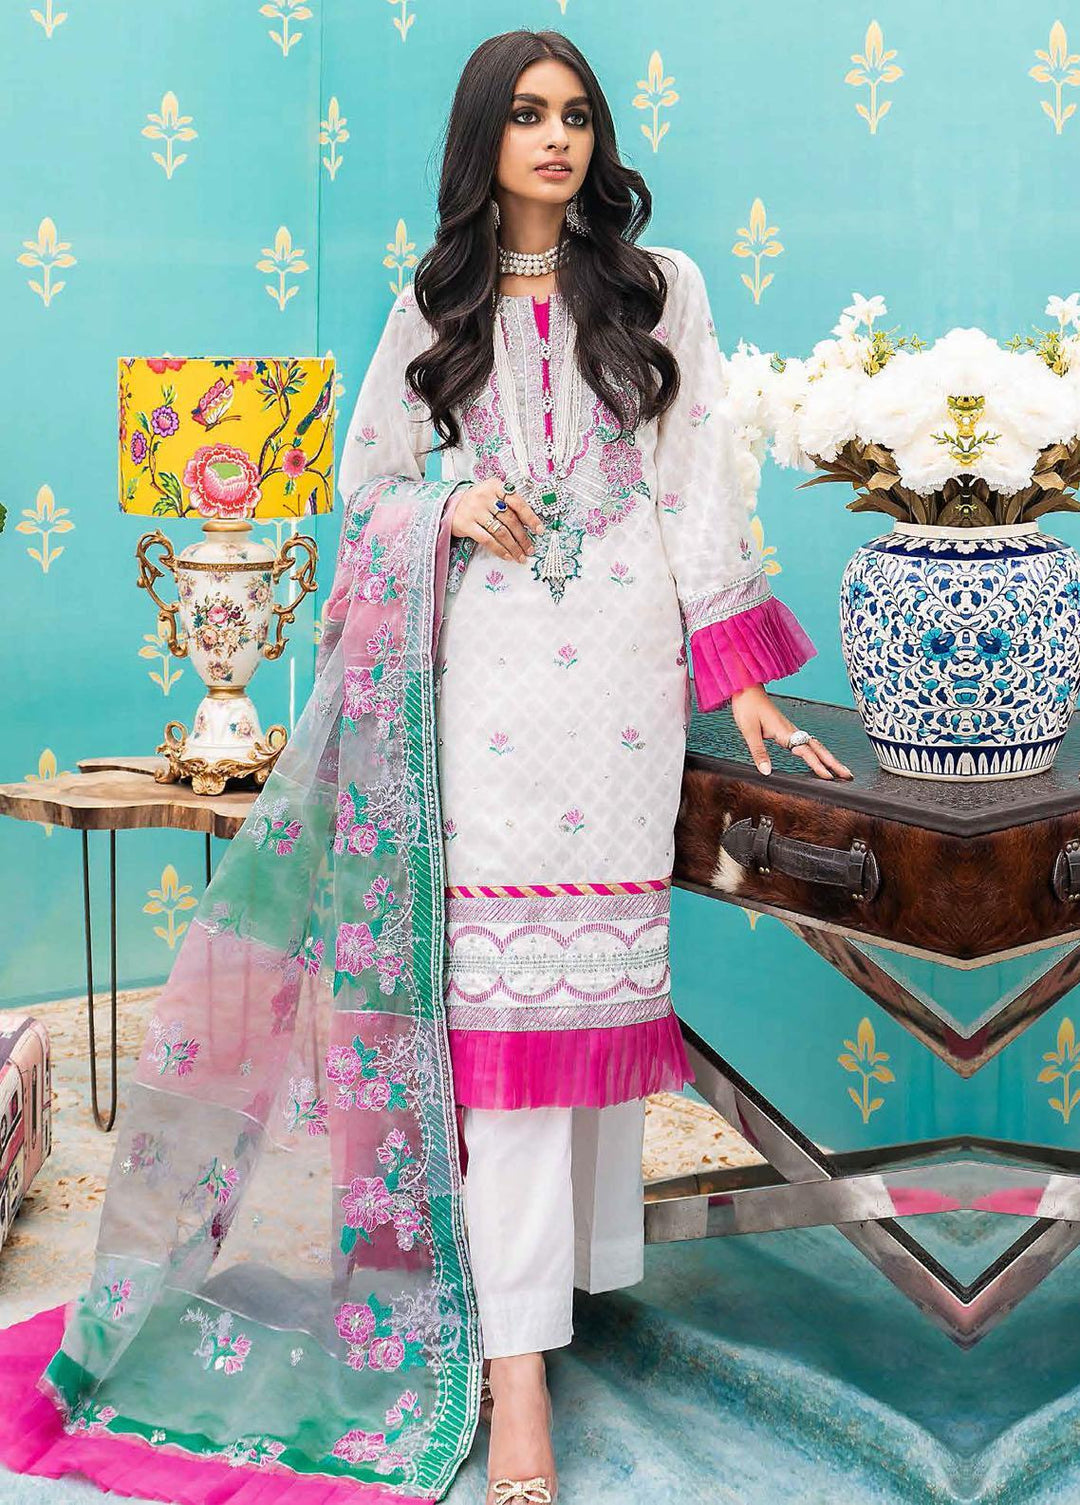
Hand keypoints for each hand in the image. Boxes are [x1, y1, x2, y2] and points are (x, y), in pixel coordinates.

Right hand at [450, 477, 544, 565]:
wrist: (448, 506)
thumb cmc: (476, 502)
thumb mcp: (491, 495)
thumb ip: (508, 504)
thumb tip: (528, 525)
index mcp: (495, 486)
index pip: (518, 502)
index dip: (530, 518)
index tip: (539, 530)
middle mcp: (485, 496)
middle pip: (510, 520)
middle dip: (523, 537)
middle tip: (530, 548)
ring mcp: (475, 510)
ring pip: (501, 531)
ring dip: (514, 547)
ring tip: (521, 556)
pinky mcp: (466, 524)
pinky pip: (488, 540)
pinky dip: (500, 550)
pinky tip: (507, 556)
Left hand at [730, 684, 852, 780]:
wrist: (747, 689)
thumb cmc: (747, 707)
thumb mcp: (749, 731)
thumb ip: (759, 752)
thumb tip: (766, 771)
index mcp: (785, 732)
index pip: (806, 752)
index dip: (818, 765)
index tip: (829, 777)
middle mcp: (792, 730)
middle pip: (818, 749)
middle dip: (834, 762)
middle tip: (848, 775)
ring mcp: (792, 729)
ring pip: (815, 745)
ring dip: (829, 757)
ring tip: (840, 769)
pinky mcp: (788, 729)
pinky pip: (808, 742)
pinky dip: (818, 751)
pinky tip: (820, 756)